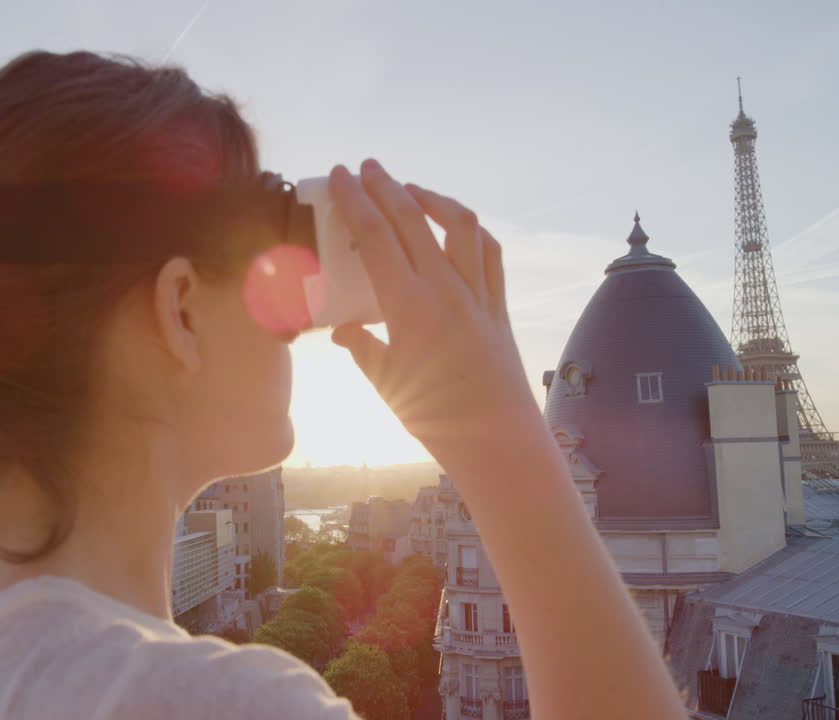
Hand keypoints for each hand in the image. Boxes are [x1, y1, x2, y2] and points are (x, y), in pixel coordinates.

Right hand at [328, 159, 535, 454]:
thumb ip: (361, 347)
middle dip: (386, 186)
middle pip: (412, 219)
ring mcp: (477, 294)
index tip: (339, 175)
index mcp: (409, 307)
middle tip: (365, 166)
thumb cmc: (435, 420)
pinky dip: (470, 230)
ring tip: (410, 189)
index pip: (375, 236)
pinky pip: (488, 252)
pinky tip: (454, 225)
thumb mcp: (385, 383)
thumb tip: (341, 328)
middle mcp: (445, 290)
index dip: (354, 200)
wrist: (496, 440)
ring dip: (432, 198)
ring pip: (458, 225)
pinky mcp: (499, 306)